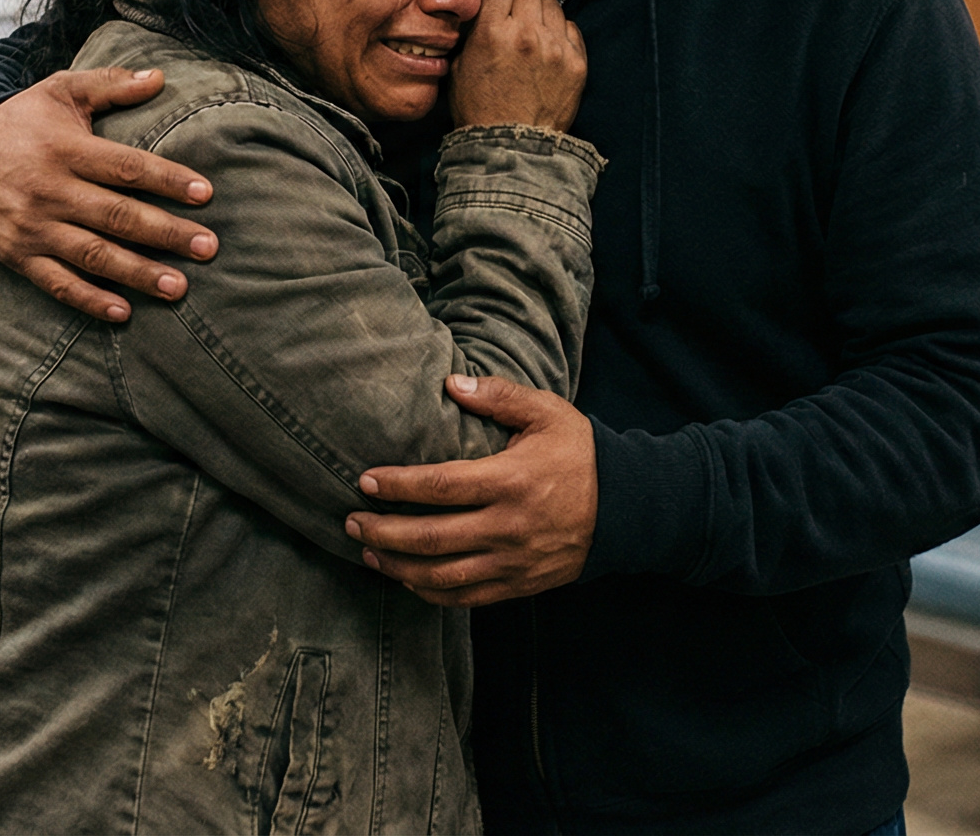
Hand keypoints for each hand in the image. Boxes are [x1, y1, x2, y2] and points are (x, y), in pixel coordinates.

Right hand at [0, 66, 219, 322]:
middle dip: (165, 233)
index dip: (166, 179)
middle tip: (209, 247)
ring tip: (179, 287)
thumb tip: (161, 76)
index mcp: (65, 148)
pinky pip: (57, 283)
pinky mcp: (16, 255)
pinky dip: (89, 300)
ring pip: (92, 255)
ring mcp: (32, 227)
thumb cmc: (21, 122)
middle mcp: (49, 190)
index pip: (124, 166)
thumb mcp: (60, 92)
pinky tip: (123, 312)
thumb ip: (110, 84)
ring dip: (138, 273)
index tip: (205, 193)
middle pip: (116, 215)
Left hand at [346, 375, 597, 607]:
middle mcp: (508, 526)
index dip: (397, 486)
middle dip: (382, 531)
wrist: (627, 508)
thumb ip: (499, 395)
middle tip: (351, 521)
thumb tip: (452, 383)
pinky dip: (430, 592)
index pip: (440, 486)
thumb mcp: (548, 413)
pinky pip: (465, 598)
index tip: (365, 481)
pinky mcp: (519, 585)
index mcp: (511, 480)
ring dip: (397, 566)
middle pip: (430, 537)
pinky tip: (407, 579)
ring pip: (441, 575)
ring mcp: (513, 561)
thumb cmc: (582, 455)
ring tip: (368, 551)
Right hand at [448, 0, 584, 130]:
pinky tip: (546, 50)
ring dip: (539, 13)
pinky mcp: (577, 63)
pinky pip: (570, 27)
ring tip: (529, 34)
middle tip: (510, 15)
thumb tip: (483, 2)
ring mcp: (556, 48)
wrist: (512, 148)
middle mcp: (527, 34)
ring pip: (551, 4)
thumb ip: (474, 29)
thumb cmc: (480, 109)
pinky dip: (558, 33)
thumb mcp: (461, 65)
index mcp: (493, 31)